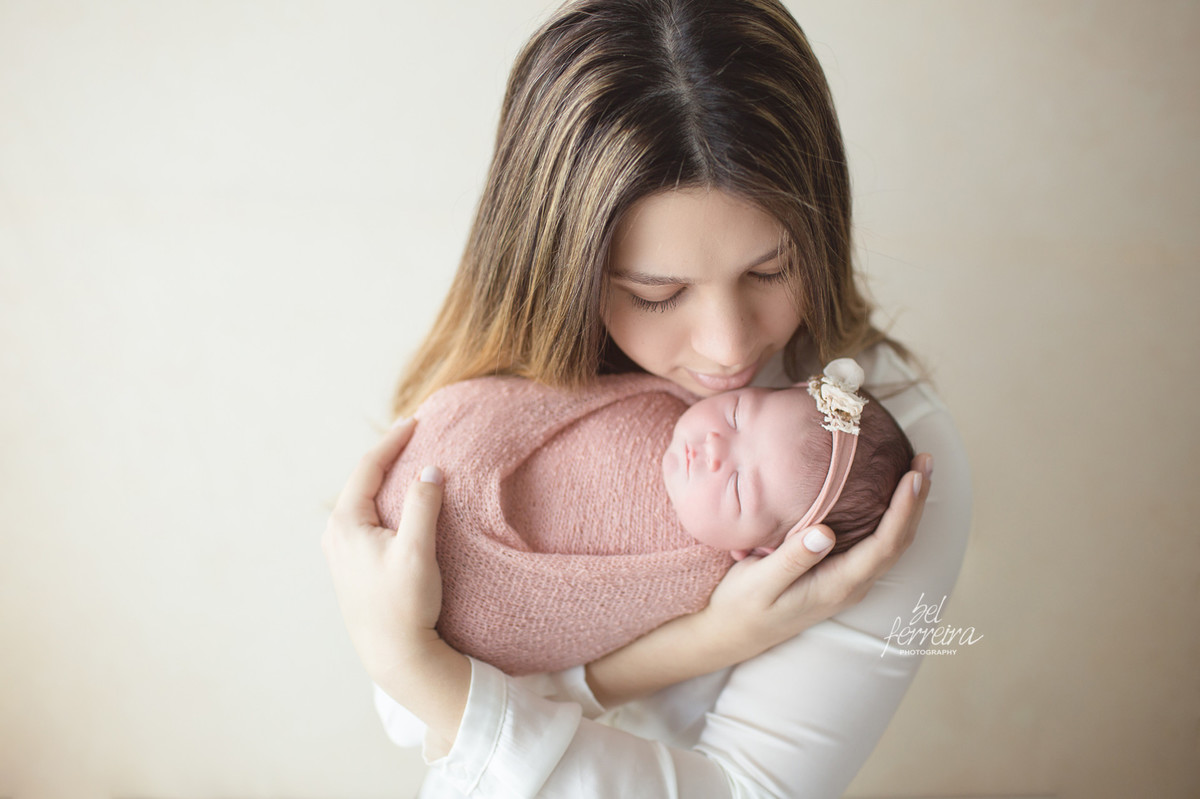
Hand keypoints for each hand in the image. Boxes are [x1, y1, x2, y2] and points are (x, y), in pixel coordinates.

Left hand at [321, 419, 446, 682]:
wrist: (394, 657)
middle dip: (386, 457)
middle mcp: (335, 535)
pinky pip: (365, 521)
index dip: (392, 441)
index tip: (416, 422)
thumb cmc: (404, 605)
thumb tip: (430, 470)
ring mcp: (341, 554)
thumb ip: (423, 505)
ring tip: (407, 465)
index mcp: (345, 524)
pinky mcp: (352, 569)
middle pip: (361, 482)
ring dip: (384, 481)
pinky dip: (383, 504)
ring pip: (362, 503)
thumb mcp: (417, 550)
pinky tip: (399, 507)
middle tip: (412, 436)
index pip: (367, 467)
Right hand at [700, 453, 933, 657]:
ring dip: (908, 508)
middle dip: (917, 501)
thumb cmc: (742, 606)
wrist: (732, 634)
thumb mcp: (760, 582)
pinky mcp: (839, 575)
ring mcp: (848, 582)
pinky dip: (891, 517)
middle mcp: (852, 585)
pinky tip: (889, 497)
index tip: (913, 476)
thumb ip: (793, 558)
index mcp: (838, 585)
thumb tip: (826, 532)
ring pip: (891, 543)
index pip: (885, 544)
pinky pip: (877, 544)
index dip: (904, 509)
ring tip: (917, 472)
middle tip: (926, 460)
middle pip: (899, 541)